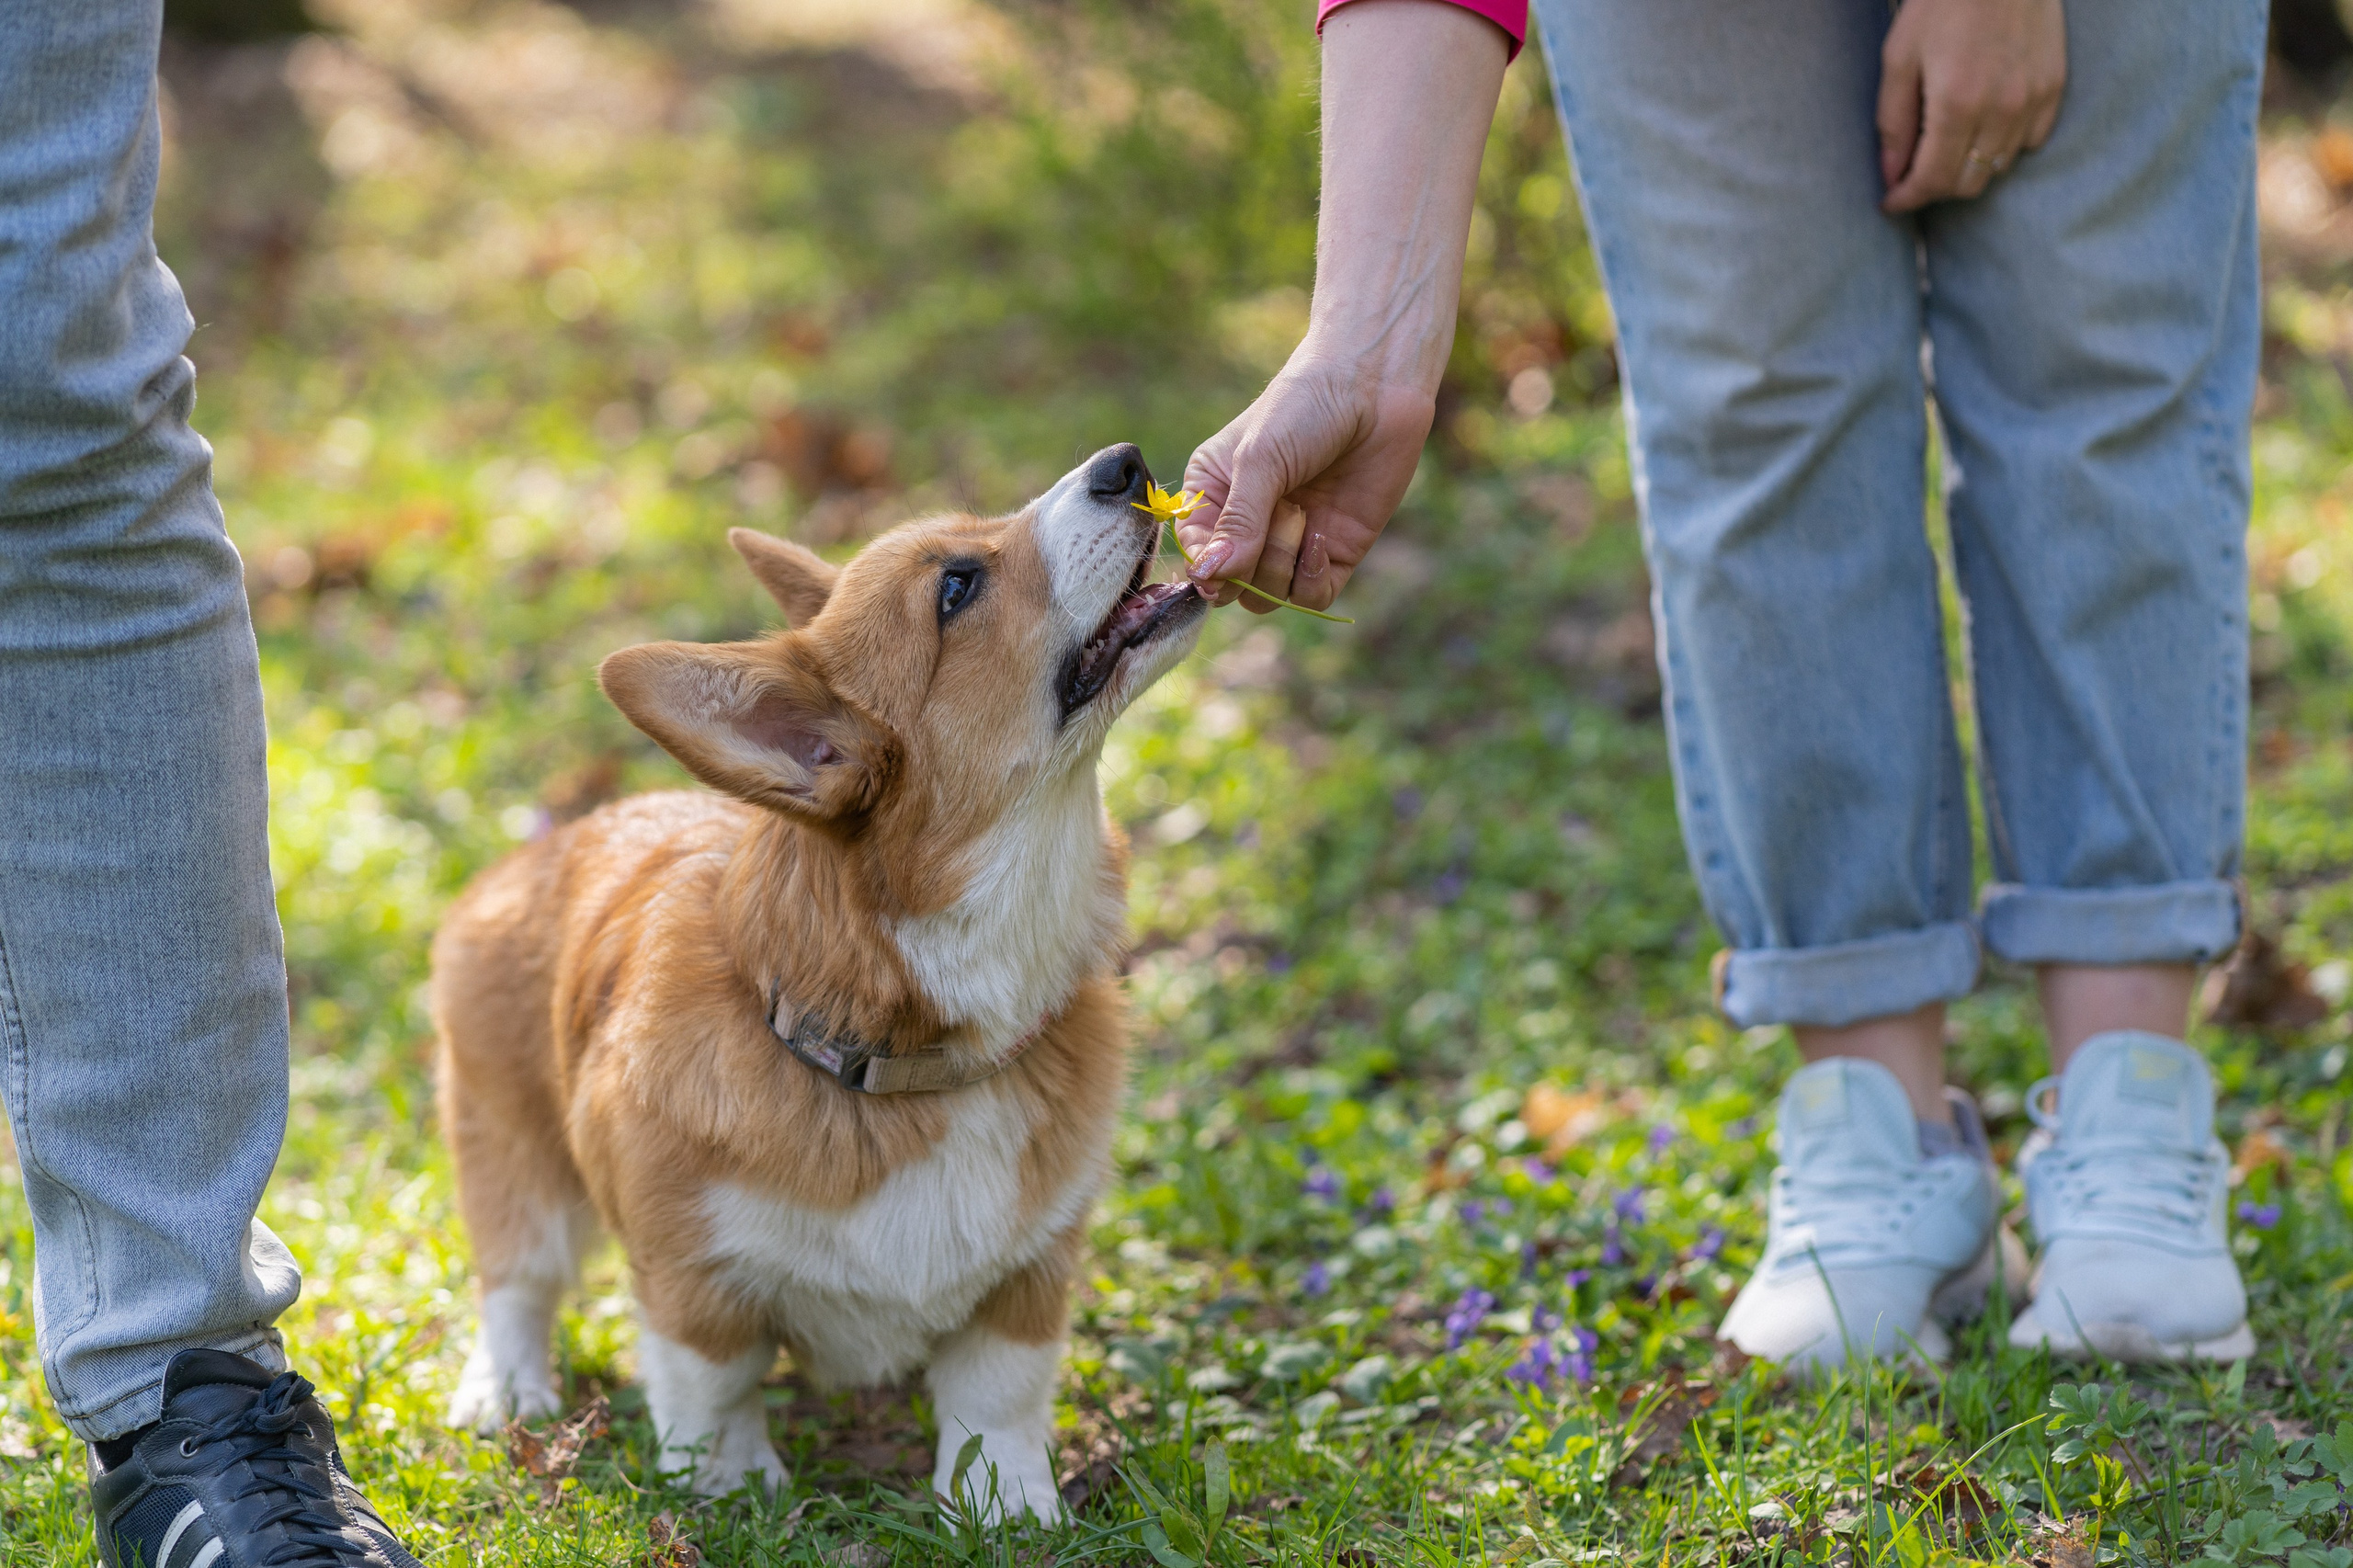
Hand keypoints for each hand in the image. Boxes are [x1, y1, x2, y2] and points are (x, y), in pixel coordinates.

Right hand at [1178, 349, 1433, 613]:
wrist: (1375, 388)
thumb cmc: (1304, 407)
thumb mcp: (1259, 460)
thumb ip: (1237, 522)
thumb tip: (1208, 577)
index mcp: (1211, 496)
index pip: (1196, 556)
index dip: (1206, 571)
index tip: (1219, 567)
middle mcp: (1247, 524)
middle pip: (1231, 586)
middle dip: (1250, 565)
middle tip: (1276, 516)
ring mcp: (1290, 542)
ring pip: (1267, 597)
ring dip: (1281, 564)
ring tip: (1304, 514)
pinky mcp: (1332, 553)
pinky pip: (1310, 599)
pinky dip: (1311, 578)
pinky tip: (1322, 538)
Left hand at [1877, 0, 2065, 212]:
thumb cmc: (1941, 3)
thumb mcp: (1900, 57)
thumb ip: (1894, 121)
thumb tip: (1891, 174)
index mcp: (1956, 104)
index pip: (1932, 180)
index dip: (1907, 199)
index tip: (1890, 202)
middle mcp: (2001, 110)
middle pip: (1968, 183)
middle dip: (1935, 189)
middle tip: (1912, 176)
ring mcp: (2034, 99)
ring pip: (1999, 167)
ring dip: (1968, 170)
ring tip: (1945, 151)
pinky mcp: (2055, 86)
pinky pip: (2029, 142)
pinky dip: (2003, 147)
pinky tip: (1983, 128)